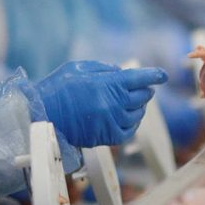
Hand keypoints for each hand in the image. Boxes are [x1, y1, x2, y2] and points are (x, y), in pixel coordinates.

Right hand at [37, 61, 169, 147]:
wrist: (42, 115)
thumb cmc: (58, 88)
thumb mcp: (79, 68)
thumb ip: (104, 69)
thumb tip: (121, 73)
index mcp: (109, 83)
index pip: (141, 78)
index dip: (154, 75)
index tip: (162, 75)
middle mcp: (114, 103)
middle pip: (143, 96)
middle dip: (144, 90)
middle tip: (142, 88)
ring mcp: (112, 121)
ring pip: (138, 114)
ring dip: (138, 107)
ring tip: (133, 103)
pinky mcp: (107, 136)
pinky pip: (130, 131)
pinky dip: (133, 124)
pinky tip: (129, 118)